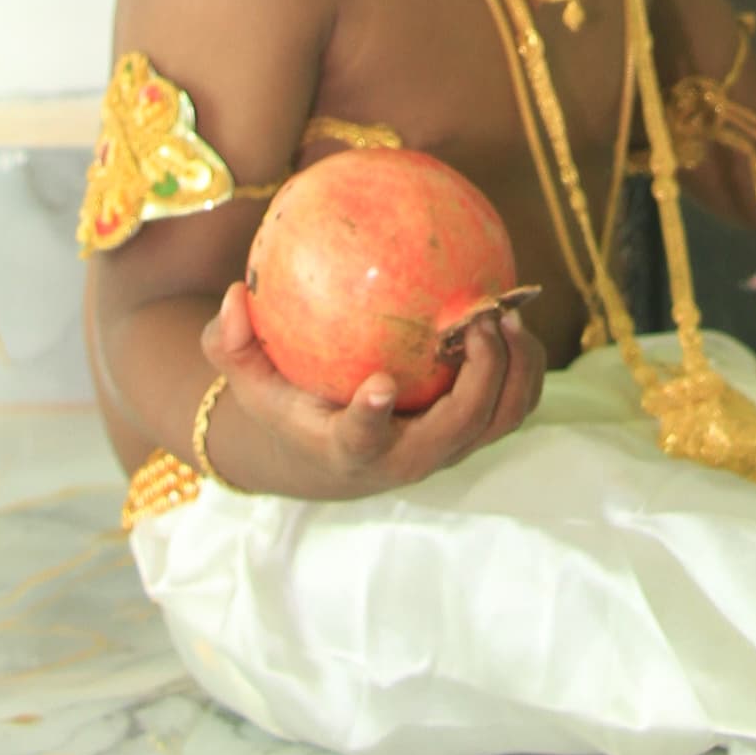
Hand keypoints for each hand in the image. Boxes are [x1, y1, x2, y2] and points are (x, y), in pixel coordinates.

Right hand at [194, 278, 547, 499]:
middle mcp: (406, 459)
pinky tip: (516, 314)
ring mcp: (446, 449)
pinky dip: (523, 367)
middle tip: (477, 321)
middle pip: (456, 431)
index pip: (361, 441)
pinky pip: (513, 404)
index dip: (372, 419)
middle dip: (478, 381)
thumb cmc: (289, 407)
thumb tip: (235, 296)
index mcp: (349, 449)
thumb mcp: (250, 380)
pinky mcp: (472, 434)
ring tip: (507, 315)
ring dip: (513, 372)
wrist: (330, 456)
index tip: (379, 384)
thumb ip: (232, 343)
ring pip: (498, 421)